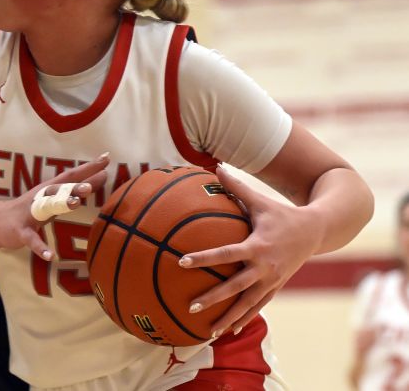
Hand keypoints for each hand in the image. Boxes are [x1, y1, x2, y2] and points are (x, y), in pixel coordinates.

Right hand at [0, 154, 108, 260]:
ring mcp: (29, 214)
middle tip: (98, 179)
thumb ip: (72, 192)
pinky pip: (31, 240)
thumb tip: (97, 182)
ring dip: (61, 203)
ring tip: (76, 203)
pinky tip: (51, 256)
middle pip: (60, 189)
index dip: (88, 167)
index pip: (71, 175)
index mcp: (49, 190)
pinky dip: (40, 248)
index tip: (107, 158)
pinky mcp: (20, 232)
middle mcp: (40, 198)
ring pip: (47, 207)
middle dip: (77, 185)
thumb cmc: (30, 209)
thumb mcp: (52, 199)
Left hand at [178, 166, 321, 336]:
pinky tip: (228, 331)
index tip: (182, 262)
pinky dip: (243, 318)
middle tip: (190, 306)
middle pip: (235, 287)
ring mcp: (272, 281)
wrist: (316, 231)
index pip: (226, 254)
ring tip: (207, 332)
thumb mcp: (260, 200)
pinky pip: (257, 306)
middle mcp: (265, 267)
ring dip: (228, 318)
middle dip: (213, 297)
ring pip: (247, 304)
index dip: (204, 258)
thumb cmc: (282, 214)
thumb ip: (236, 186)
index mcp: (258, 246)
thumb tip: (215, 166)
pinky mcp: (276, 288)